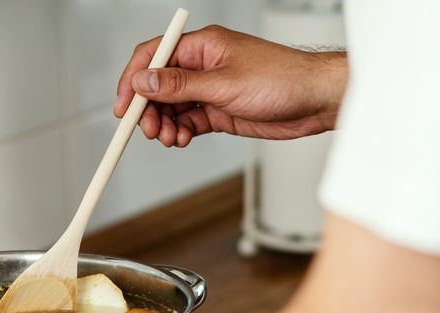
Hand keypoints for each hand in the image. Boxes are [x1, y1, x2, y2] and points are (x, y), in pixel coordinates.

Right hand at [114, 25, 347, 146]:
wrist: (315, 101)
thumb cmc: (283, 78)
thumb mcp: (224, 83)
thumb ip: (180, 85)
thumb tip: (144, 81)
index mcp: (202, 46)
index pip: (154, 56)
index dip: (133, 81)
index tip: (124, 106)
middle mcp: (203, 65)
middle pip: (158, 86)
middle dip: (149, 109)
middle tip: (149, 130)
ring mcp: (210, 89)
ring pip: (172, 107)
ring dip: (165, 124)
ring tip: (170, 138)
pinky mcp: (219, 110)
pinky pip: (188, 121)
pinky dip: (181, 132)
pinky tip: (183, 139)